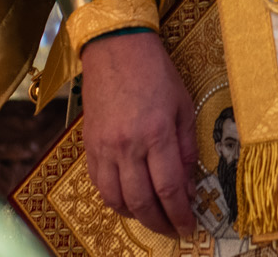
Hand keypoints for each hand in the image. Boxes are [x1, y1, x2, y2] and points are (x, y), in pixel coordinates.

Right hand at [81, 31, 198, 235]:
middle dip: (160, 223)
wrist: (116, 47)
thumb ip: (186, 148)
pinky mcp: (89, 145)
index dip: (179, 214)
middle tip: (172, 229)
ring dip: (136, 215)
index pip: (168, 189)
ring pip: (116, 199)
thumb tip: (189, 185)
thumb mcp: (183, 105)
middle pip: (142, 201)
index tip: (188, 226)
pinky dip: (114, 199)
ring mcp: (104, 147)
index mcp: (156, 133)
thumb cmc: (155, 72)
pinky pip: (99, 185)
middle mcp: (127, 145)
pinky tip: (128, 200)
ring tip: (152, 217)